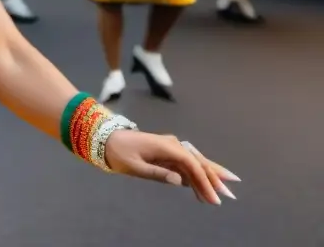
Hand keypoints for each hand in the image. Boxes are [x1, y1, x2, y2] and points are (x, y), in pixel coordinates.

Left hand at [104, 131, 239, 204]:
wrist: (106, 138)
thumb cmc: (118, 152)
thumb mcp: (134, 166)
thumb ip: (156, 173)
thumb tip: (180, 181)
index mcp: (166, 146)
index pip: (191, 164)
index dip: (204, 181)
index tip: (213, 197)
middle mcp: (172, 144)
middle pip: (198, 161)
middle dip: (214, 178)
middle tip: (229, 195)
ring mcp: (170, 147)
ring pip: (195, 162)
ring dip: (208, 176)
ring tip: (224, 191)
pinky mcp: (167, 152)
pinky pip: (185, 164)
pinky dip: (195, 176)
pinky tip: (202, 188)